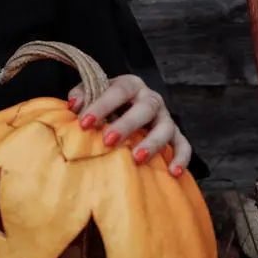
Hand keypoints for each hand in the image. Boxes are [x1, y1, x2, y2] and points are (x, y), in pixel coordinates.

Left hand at [67, 74, 190, 177]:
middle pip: (145, 108)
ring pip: (165, 127)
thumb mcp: (91, 93)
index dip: (101, 106)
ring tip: (137, 158)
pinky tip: (173, 172)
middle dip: (126, 125)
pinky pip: (183, 145)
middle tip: (108, 141)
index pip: (118, 91)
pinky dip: (181, 157)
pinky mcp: (175, 134)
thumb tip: (74, 106)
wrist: (124, 107)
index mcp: (130, 84)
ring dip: (152, 143)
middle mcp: (151, 98)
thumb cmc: (104, 102)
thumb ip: (81, 96)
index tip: (84, 123)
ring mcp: (165, 116)